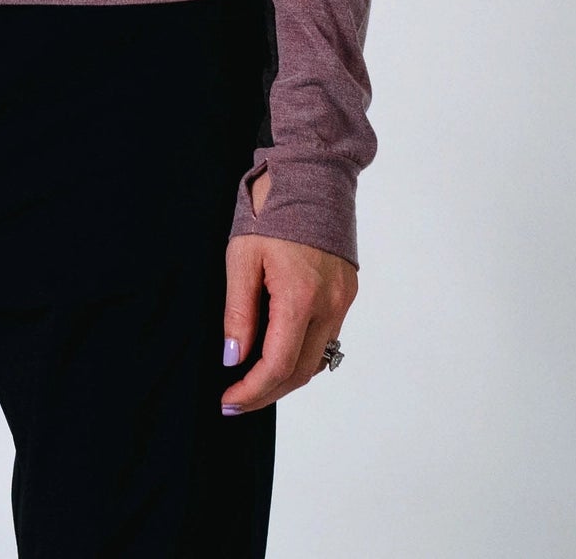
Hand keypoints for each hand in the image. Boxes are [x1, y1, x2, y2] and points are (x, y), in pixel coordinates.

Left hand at [220, 167, 357, 413]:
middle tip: (236, 399)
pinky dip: (302, 352)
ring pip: (316, 359)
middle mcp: (330, 305)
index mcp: (301, 296)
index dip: (252, 390)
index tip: (228, 401)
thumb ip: (238, 311)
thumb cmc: (272, 209)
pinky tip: (278, 349)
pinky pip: (326, 337)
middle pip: (300, 372)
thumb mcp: (241, 256)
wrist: (312, 174)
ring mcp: (343, 300)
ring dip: (285, 376)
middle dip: (267, 392)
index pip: (278, 365)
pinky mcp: (347, 293)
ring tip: (253, 379)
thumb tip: (233, 357)